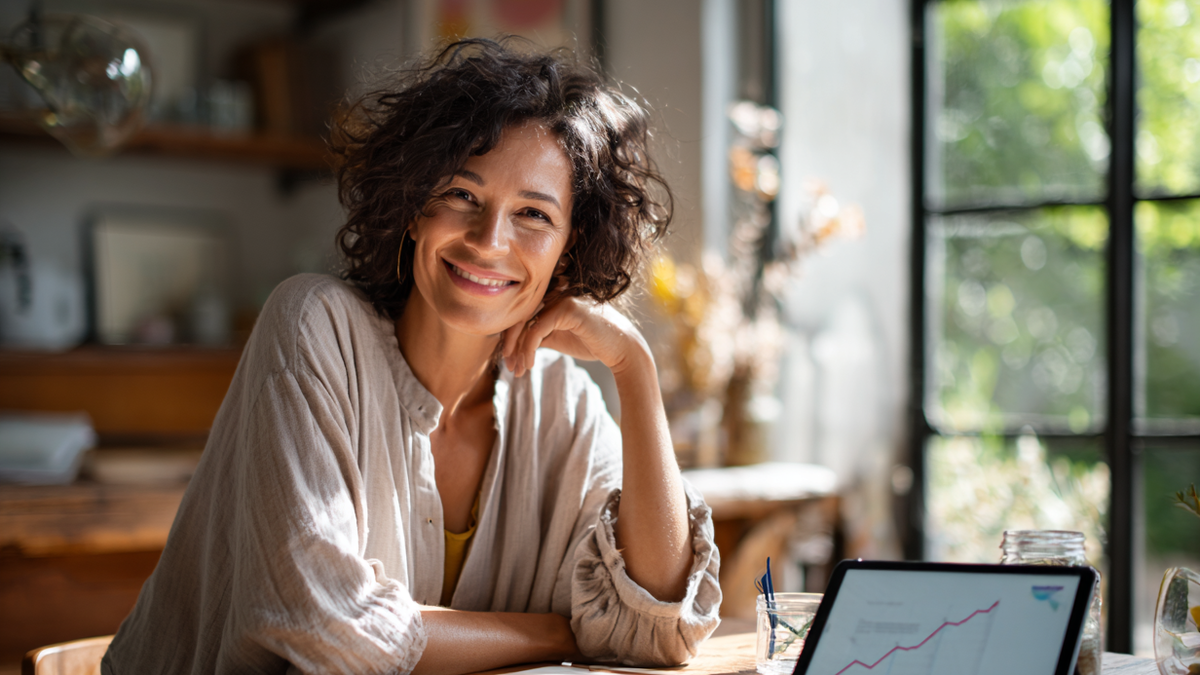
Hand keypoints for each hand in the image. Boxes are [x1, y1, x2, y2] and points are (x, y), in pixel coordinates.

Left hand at [501, 296, 646, 377]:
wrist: (621, 349)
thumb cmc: (592, 343)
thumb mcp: (557, 338)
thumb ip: (537, 335)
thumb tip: (511, 344)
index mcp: (552, 296)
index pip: (522, 313)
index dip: (510, 337)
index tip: (508, 361)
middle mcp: (555, 291)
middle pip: (519, 315)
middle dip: (509, 343)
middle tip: (508, 366)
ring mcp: (561, 297)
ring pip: (525, 322)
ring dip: (517, 349)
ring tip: (517, 369)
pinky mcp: (567, 307)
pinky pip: (536, 329)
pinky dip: (528, 348)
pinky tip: (530, 364)